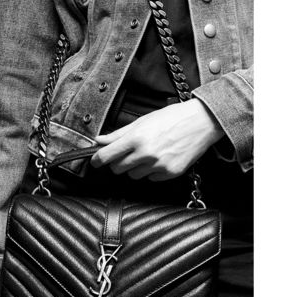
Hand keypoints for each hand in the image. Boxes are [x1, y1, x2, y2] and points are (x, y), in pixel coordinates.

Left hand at [91, 98, 224, 180]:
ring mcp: (158, 165)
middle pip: (117, 169)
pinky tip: (159, 158)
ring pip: (133, 175)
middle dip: (118, 162)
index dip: (97, 160)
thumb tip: (99, 140)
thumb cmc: (173, 118)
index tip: (95, 161)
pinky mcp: (169, 173)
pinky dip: (151, 171)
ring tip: (148, 153)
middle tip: (127, 153)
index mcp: (136, 138)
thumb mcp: (142, 121)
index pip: (107, 156)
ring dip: (135, 167)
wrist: (201, 122)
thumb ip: (118, 133)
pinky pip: (150, 178)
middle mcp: (146, 153)